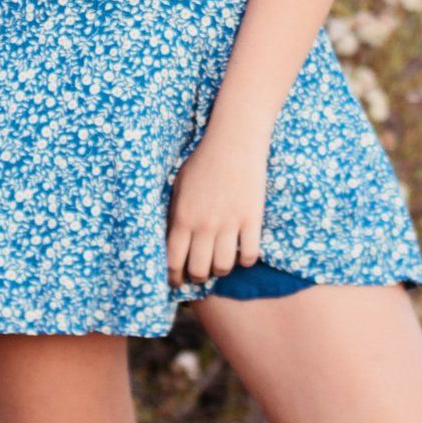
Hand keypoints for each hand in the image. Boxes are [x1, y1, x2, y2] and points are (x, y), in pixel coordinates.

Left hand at [166, 129, 268, 292]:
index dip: (173, 277)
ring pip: (224, 267)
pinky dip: (245, 260)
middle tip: (200, 273)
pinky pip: (249, 255)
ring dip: (221, 270)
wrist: (233, 142)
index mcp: (182, 217)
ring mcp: (229, 224)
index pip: (173, 261)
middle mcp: (204, 225)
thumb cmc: (202, 162)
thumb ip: (173, 214)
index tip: (177, 281)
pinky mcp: (252, 220)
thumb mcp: (178, 186)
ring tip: (220, 263)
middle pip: (199, 270)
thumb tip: (169, 240)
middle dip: (197, 277)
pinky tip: (242, 252)